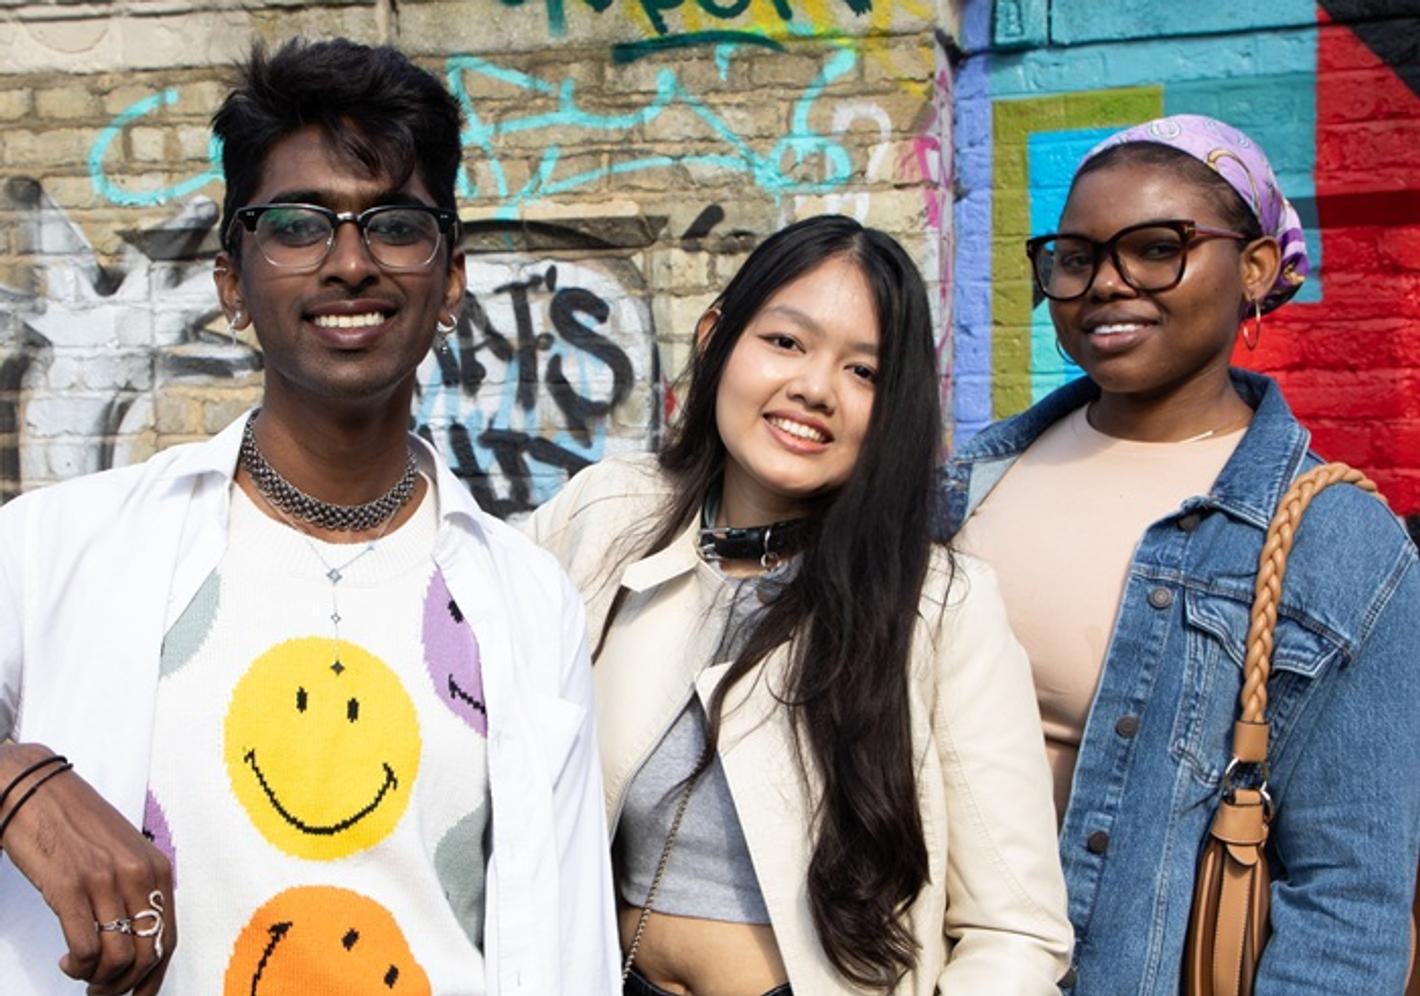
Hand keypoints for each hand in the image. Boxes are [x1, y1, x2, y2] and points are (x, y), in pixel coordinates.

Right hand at [0, 743, 175, 994]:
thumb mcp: (124, 852)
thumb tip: (141, 937)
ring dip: (99, 981)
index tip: (139, 995)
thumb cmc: (78, 825)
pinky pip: (86, 948)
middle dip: (125, 986)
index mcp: (157, 868)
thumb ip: (138, 888)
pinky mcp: (69, 889)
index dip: (154, 975)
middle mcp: (139, 875)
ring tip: (81, 974)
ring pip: (118, 958)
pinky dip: (78, 966)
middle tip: (102, 992)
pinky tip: (67, 961)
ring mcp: (105, 881)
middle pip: (147, 954)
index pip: (168, 937)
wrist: (36, 791)